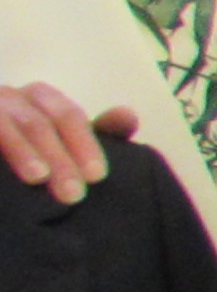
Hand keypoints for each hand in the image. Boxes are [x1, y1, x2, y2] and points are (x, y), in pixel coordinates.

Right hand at [0, 83, 131, 201]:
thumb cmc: (29, 146)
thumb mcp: (61, 138)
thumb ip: (94, 131)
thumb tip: (128, 115)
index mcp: (37, 98)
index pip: (67, 115)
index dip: (85, 143)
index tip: (97, 176)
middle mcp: (8, 97)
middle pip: (37, 123)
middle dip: (58, 158)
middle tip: (73, 194)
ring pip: (4, 125)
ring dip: (22, 150)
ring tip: (38, 177)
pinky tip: (2, 181)